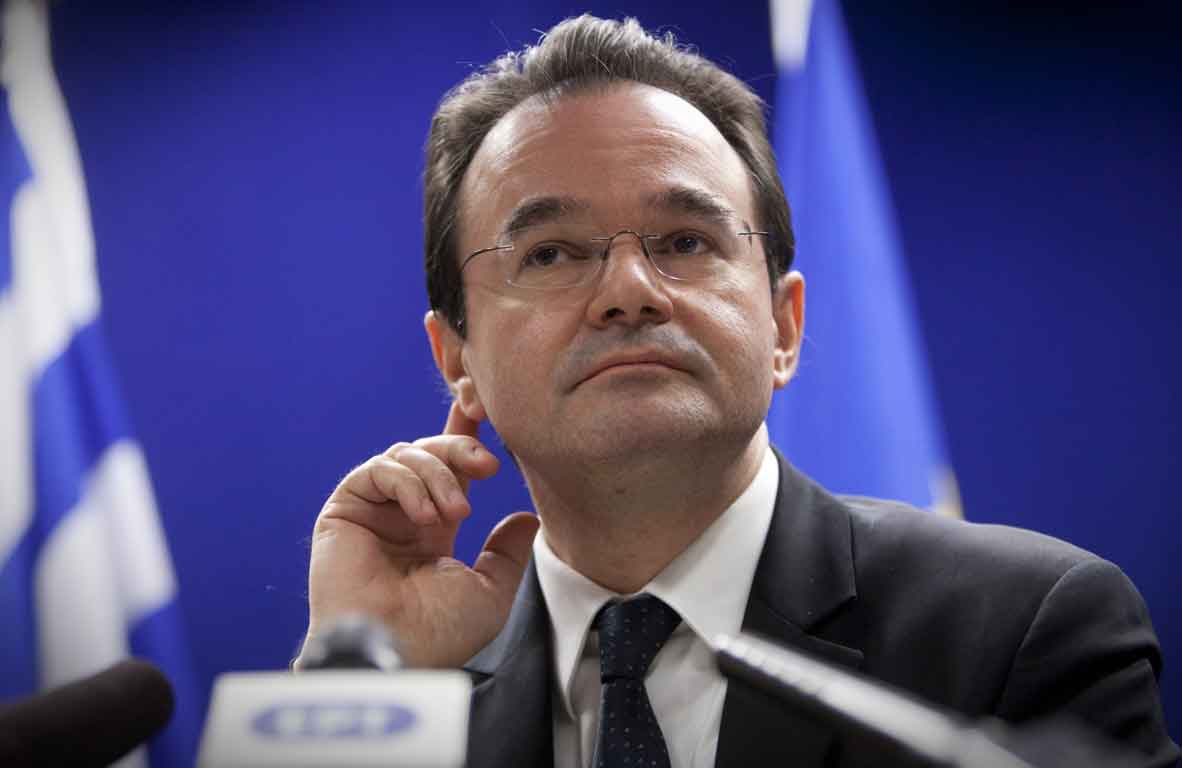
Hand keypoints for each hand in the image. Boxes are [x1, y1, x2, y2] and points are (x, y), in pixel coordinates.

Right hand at [301, 402, 539, 667]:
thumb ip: (508, 553)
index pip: (449, 470)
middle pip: (430, 451)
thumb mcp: (491, 591)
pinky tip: (425, 515)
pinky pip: (378, 469)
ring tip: (456, 513)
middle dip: (461, 447)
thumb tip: (529, 518)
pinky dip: (408, 482)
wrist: (397, 652)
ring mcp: (373, 510)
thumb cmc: (440, 633)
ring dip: (440, 475)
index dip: (465, 437)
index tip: (484, 409)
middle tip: (488, 465)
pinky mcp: (345, 509)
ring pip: (407, 454)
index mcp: (433, 529)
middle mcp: (402, 514)